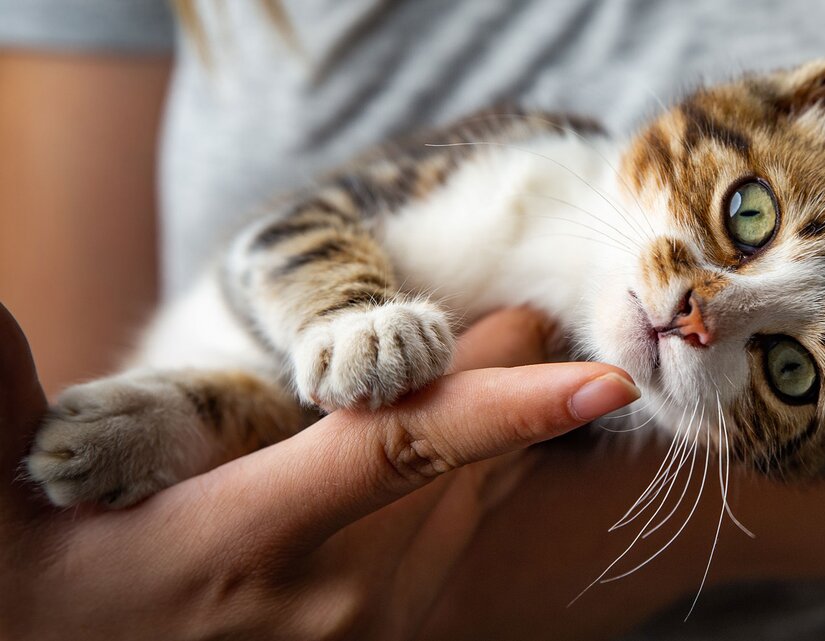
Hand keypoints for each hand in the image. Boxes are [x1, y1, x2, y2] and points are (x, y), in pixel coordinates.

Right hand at [0, 304, 638, 639]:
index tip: (599, 379)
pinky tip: (488, 450)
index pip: (394, 450)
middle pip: (462, 466)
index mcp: (244, 542)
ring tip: (509, 360)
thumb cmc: (51, 599)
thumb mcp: (9, 514)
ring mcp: (375, 633)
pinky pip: (465, 546)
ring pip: (477, 505)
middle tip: (526, 313)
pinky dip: (488, 482)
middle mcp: (333, 596)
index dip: (502, 407)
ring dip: (506, 432)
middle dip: (509, 382)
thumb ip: (5, 411)